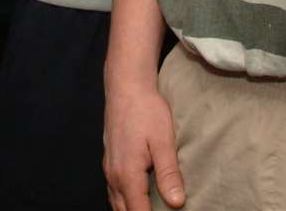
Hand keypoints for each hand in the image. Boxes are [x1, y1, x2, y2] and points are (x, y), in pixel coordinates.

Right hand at [104, 83, 184, 210]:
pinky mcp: (109, 161)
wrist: (126, 86)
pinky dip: (125, 201)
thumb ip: (169, 174)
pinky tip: (138, 197)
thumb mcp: (163, 141)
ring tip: (151, 209)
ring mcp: (109, 169)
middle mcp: (113, 176)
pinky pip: (114, 191)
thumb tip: (177, 203)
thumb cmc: (146, 110)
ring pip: (117, 203)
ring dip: (132, 210)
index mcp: (127, 175)